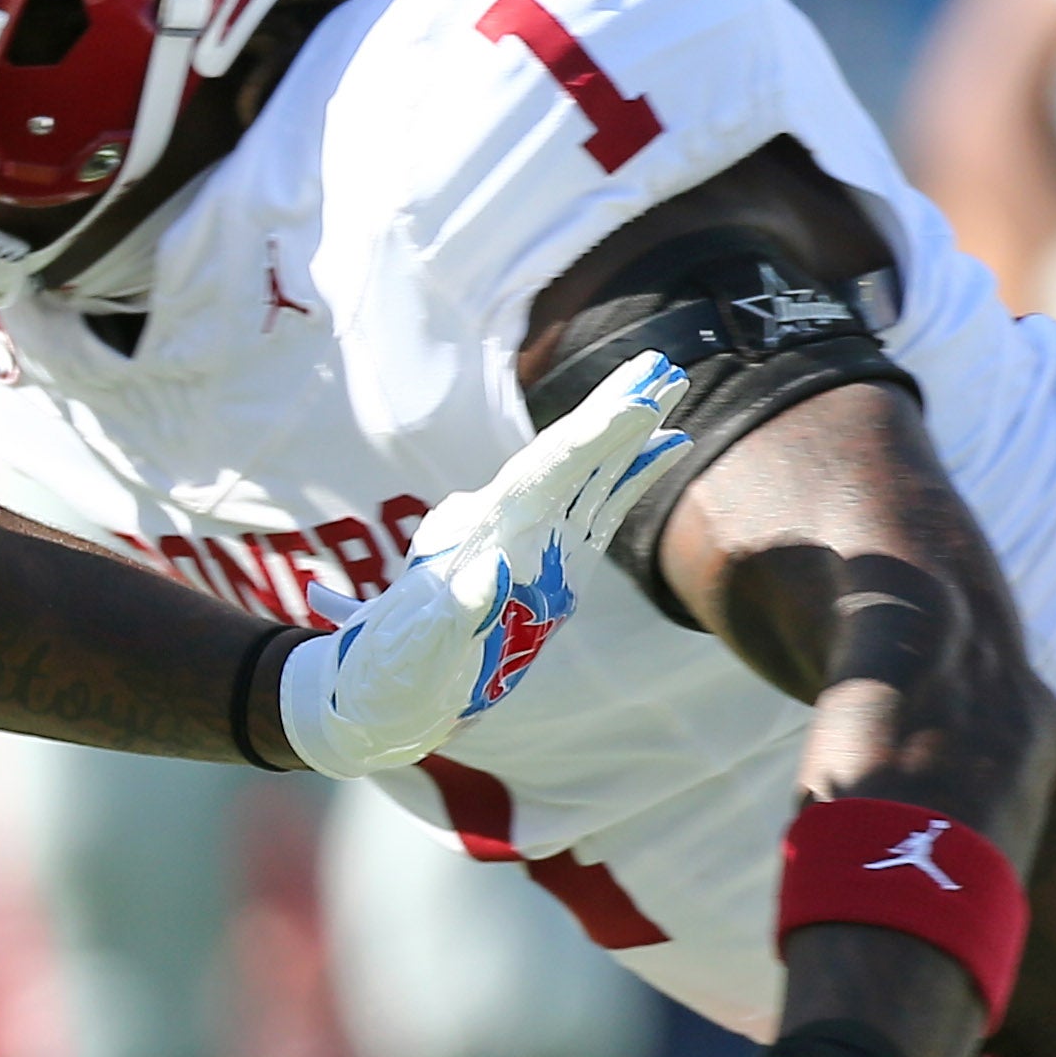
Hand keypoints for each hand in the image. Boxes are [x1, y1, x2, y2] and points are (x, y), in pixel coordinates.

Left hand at [275, 352, 689, 774]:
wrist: (384, 690)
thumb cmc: (395, 669)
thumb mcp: (417, 647)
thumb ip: (450, 614)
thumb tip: (488, 575)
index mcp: (478, 531)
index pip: (541, 472)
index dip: (588, 438)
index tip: (630, 403)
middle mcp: (507, 521)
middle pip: (568, 456)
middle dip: (613, 415)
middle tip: (659, 366)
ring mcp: (534, 538)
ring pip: (590, 472)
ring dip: (630, 432)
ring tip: (671, 383)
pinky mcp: (557, 560)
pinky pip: (601, 506)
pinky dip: (633, 474)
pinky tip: (669, 445)